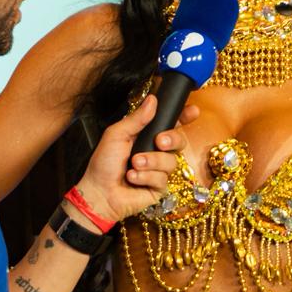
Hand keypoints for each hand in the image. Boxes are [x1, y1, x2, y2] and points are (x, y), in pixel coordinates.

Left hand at [76, 95, 197, 223]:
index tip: (192, 111)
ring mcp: (159, 170)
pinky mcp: (159, 187)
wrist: (99, 192)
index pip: (171, 123)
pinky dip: (146, 177)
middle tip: (160, 142)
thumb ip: (136, 119)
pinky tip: (132, 178)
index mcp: (147, 135)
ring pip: (171, 161)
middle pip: (180, 140)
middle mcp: (156, 151)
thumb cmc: (104, 162)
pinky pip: (162, 178)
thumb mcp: (117, 134)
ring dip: (151, 161)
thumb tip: (153, 99)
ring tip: (134, 164)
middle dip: (173, 139)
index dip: (184, 117)